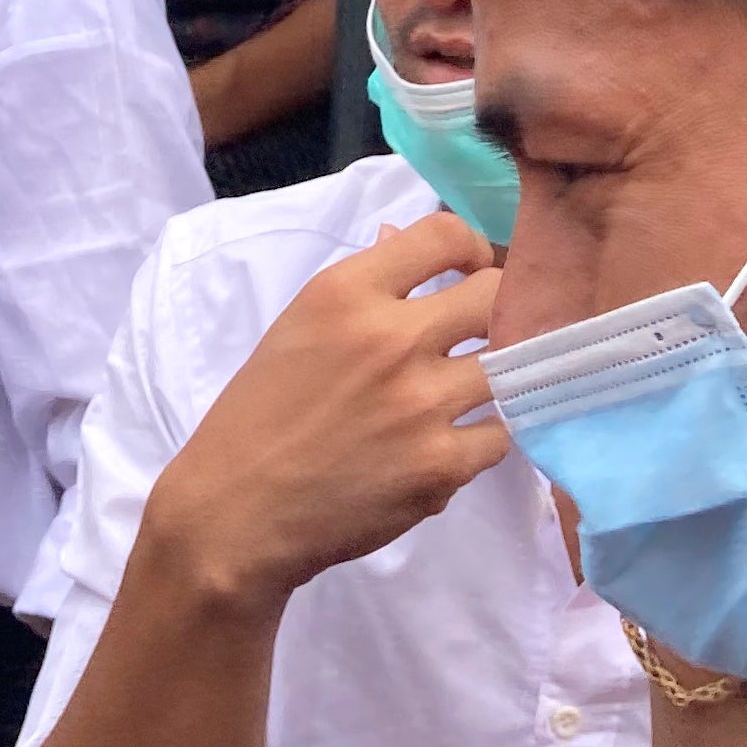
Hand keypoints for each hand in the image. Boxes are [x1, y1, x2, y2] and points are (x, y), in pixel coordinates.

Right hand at [136, 212, 505, 614]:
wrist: (236, 511)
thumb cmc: (257, 415)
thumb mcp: (296, 330)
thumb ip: (360, 290)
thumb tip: (403, 242)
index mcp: (345, 294)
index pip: (440, 235)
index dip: (468, 247)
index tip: (466, 271)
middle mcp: (391, 338)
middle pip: (494, 295)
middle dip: (495, 310)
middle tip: (479, 334)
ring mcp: (423, 403)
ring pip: (510, 367)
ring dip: (491, 380)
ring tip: (461, 396)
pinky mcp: (442, 465)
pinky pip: (499, 436)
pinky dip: (479, 439)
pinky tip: (446, 445)